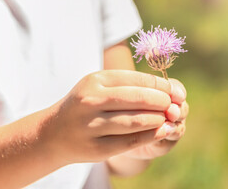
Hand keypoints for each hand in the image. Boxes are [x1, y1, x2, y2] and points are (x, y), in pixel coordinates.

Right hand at [42, 70, 177, 163]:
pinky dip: (150, 136)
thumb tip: (168, 91)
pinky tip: (160, 131)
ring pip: (136, 121)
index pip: (136, 79)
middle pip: (138, 99)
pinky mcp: (96, 148)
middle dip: (163, 102)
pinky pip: (130, 141)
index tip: (175, 91)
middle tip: (173, 106)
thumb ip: (127, 85)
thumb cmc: (83, 106)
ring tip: (167, 118)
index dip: (161, 85)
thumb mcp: (97, 86)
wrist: (52, 134)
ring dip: (158, 119)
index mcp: (94, 81)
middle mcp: (91, 100)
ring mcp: (92, 125)